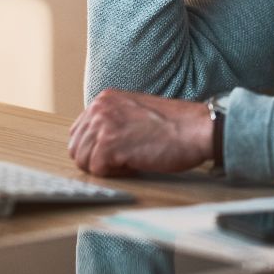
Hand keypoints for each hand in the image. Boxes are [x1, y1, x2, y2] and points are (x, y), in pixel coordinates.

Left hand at [68, 89, 213, 175]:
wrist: (196, 129)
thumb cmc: (175, 125)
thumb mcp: (135, 113)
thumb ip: (112, 121)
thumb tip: (94, 144)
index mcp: (105, 99)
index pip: (78, 132)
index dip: (94, 149)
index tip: (115, 153)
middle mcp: (100, 108)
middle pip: (77, 148)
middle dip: (97, 160)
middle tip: (123, 161)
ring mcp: (103, 125)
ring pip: (83, 161)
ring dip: (106, 167)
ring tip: (130, 161)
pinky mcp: (110, 145)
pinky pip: (97, 170)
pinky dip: (116, 174)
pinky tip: (135, 165)